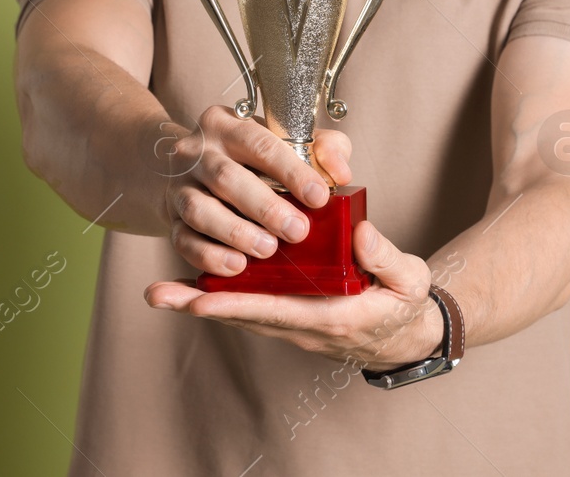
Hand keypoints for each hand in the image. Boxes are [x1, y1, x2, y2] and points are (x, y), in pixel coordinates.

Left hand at [144, 220, 442, 368]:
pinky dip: (219, 300)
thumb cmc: (404, 303)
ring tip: (160, 292)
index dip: (238, 304)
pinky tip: (190, 289)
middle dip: (201, 305)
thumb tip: (360, 234)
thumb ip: (386, 257)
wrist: (405, 335)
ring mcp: (293, 325)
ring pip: (241, 314)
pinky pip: (250, 310)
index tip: (202, 298)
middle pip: (245, 316)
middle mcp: (304, 326)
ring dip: (201, 303)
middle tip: (160, 294)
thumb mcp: (409, 280)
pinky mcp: (289, 316)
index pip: (279, 310)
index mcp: (334, 316)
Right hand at [154, 105, 352, 276]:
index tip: (320, 197)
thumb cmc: (255, 157)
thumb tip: (341, 173)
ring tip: (268, 249)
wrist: (194, 168)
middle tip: (298, 232)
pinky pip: (182, 240)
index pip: (260, 143)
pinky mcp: (170, 218)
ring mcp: (178, 185)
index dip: (291, 170)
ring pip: (199, 209)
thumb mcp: (290, 140)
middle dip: (265, 207)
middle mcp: (197, 150)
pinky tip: (237, 266)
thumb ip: (324, 149)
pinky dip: (209, 256)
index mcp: (228, 124)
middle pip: (227, 178)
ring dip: (235, 233)